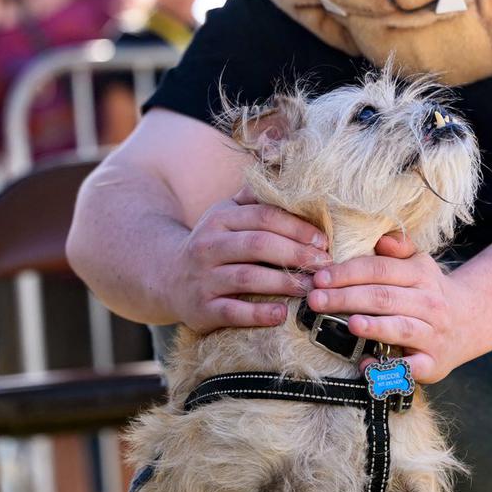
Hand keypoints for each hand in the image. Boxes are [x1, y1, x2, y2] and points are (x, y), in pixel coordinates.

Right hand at [171, 187, 331, 331]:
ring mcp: (204, 278)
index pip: (263, 217)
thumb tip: (291, 178)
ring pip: (247, 277)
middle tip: (325, 264)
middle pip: (258, 245)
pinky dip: (258, 314)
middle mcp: (208, 246)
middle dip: (296, 254)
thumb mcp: (225, 215)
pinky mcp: (202, 309)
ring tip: (310, 288)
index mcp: (219, 220)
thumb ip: (254, 199)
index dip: (297, 228)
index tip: (324, 241)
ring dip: (283, 283)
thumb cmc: (212, 244)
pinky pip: (232, 312)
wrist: (166, 277)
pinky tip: (281, 314)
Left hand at [307, 233, 474, 381]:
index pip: (381, 270)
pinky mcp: (432, 364)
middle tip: (316, 300)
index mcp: (421, 276)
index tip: (320, 277)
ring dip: (374, 327)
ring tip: (350, 323)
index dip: (349, 272)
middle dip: (347, 298)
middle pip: (385, 298)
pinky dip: (389, 369)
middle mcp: (429, 304)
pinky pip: (411, 368)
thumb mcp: (420, 264)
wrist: (470, 322)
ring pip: (401, 328)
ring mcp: (432, 335)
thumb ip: (400, 249)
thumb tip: (382, 239)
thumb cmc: (430, 291)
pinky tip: (367, 364)